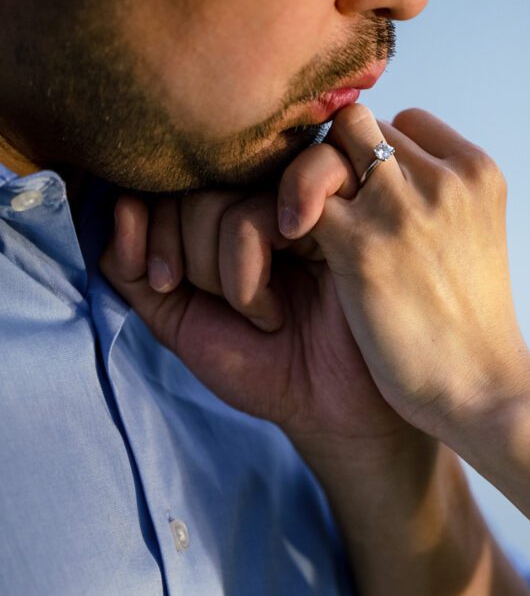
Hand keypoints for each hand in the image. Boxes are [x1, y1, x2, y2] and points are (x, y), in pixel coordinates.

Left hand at [98, 169, 430, 482]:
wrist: (327, 408)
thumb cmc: (261, 362)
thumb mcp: (177, 317)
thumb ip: (135, 267)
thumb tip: (121, 206)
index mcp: (227, 211)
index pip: (166, 187)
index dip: (154, 237)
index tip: (170, 285)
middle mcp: (265, 195)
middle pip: (195, 192)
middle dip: (197, 264)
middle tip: (235, 309)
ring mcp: (305, 200)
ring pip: (229, 202)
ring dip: (235, 275)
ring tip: (268, 313)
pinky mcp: (342, 210)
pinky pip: (272, 202)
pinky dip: (256, 258)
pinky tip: (283, 294)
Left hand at [277, 106, 529, 446]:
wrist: (484, 393)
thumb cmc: (470, 332)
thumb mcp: (472, 244)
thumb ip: (436, 201)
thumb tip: (385, 183)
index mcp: (476, 172)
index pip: (402, 122)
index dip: (368, 157)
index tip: (356, 203)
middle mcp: (443, 176)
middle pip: (355, 124)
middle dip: (327, 164)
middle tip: (311, 218)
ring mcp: (403, 207)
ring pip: (319, 150)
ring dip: (297, 190)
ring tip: (293, 240)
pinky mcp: (362, 247)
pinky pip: (290, 206)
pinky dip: (272, 233)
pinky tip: (279, 277)